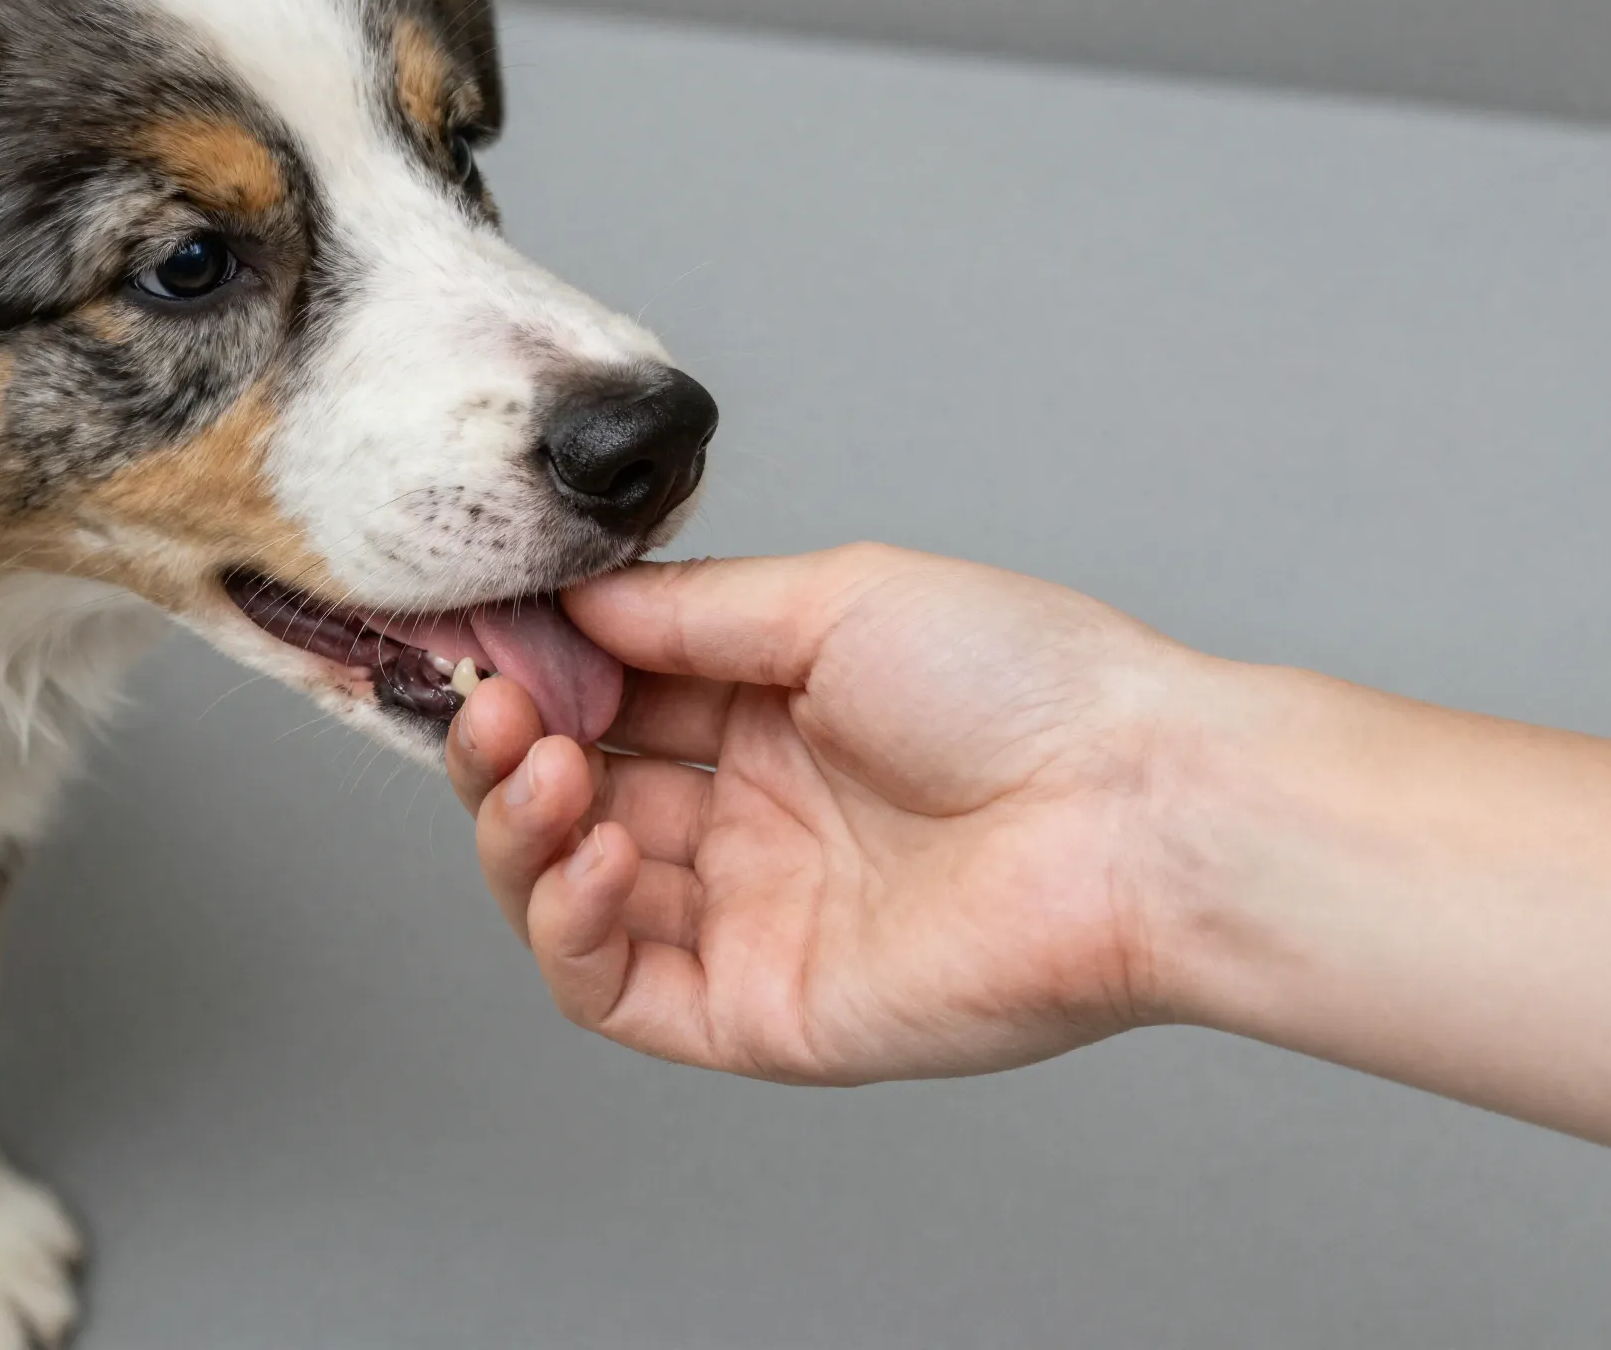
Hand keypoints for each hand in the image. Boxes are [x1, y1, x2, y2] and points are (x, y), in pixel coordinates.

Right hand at [446, 543, 1194, 1083]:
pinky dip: (570, 924)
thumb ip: (687, 614)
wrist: (1133, 807)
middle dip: (508, 750)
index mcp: (768, 716)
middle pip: (571, 800)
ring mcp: (749, 917)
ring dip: (523, 831)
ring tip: (538, 767)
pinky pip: (615, 988)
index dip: (532, 675)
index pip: (605, 703)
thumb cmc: (1021, 683)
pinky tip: (594, 851)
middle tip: (493, 705)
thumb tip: (569, 602)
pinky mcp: (758, 1010)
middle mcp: (750, 819)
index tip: (478, 637)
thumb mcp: (832, 601)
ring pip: (571, 895)